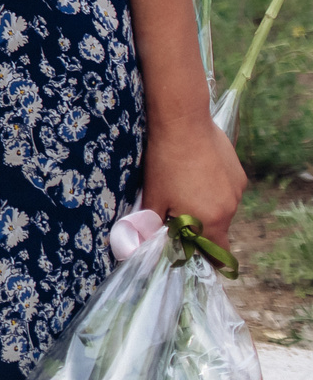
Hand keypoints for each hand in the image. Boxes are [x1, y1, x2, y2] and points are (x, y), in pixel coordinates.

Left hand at [140, 113, 246, 250]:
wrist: (183, 122)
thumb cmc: (165, 160)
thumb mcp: (154, 195)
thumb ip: (152, 224)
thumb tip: (141, 244)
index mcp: (210, 220)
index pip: (218, 253)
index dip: (209, 258)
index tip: (201, 258)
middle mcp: (229, 209)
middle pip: (217, 229)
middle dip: (201, 226)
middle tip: (179, 212)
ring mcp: (237, 190)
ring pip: (222, 208)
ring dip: (207, 204)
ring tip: (184, 185)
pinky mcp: (238, 173)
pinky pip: (227, 189)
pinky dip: (214, 187)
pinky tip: (196, 170)